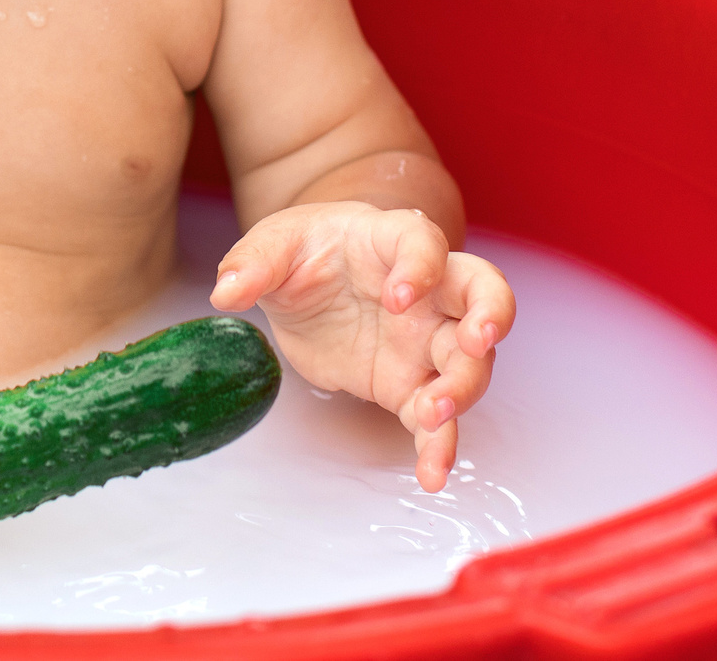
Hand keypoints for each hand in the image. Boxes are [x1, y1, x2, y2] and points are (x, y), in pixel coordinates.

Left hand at [210, 202, 514, 493]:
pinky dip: (439, 447)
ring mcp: (425, 340)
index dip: (421, 267)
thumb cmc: (307, 250)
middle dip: (491, 317)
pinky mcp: (409, 384)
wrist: (309, 284)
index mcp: (392, 242)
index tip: (399, 296)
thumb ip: (253, 263)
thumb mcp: (274, 245)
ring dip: (462, 389)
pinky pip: (436, 418)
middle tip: (476, 343)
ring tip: (432, 414)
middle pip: (484, 295)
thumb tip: (225, 291)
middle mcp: (428, 292)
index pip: (426, 243)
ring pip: (470, 364)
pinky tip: (431, 474)